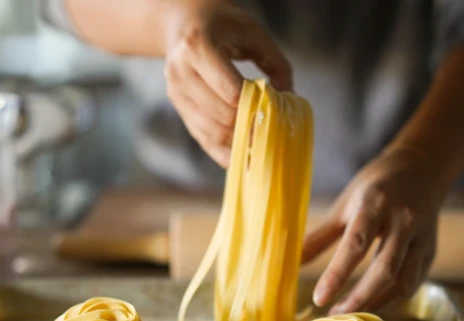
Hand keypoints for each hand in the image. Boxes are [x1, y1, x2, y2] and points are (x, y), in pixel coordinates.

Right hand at [164, 0, 291, 166]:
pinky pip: (203, 138)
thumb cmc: (223, 25)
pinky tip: (242, 154)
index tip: (273, 114)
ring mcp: (176, 93)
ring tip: (259, 143)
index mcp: (198, 47)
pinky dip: (223, 151)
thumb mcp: (254, 34)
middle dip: (248, 127)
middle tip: (270, 132)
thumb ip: (276, 65)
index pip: (231, 92)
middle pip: (221, 117)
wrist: (183, 21)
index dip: (254, 107)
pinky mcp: (178, 107)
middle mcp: (181, 72)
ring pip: (211, 132)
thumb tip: (288, 101)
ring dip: (238, 141)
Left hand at [302, 147, 445, 313]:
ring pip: (403, 280)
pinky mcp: (431, 250)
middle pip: (384, 268)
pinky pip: (413, 281)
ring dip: (376, 303)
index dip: (337, 274)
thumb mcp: (345, 205)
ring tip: (351, 315)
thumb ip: (321, 235)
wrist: (420, 168)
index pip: (355, 244)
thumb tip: (293, 262)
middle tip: (335, 316)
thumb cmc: (374, 186)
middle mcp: (403, 221)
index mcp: (375, 204)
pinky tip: (372, 305)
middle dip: (359, 297)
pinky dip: (393, 298)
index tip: (319, 298)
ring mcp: (422, 237)